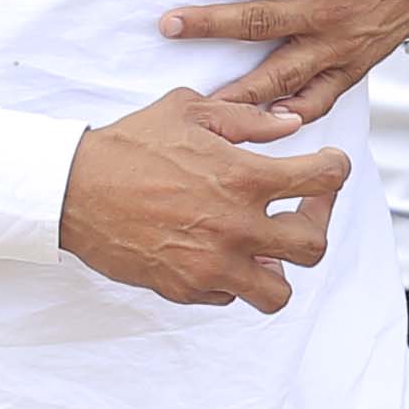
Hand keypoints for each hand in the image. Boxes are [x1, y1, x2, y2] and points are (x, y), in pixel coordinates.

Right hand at [63, 88, 349, 307]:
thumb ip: (247, 120)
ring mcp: (212, 265)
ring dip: (278, 268)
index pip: (324, 180)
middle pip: (314, 245)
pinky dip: (233, 278)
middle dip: (317, 223)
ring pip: (278, 291)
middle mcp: (235, 227)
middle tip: (302, 207)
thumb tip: (290, 123)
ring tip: (265, 246)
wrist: (71, 190)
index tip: (329, 166)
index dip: (336, 170)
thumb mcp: (189, 112)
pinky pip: (230, 296)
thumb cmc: (128, 145)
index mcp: (243, 178)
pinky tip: (218, 252)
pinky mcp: (186, 288)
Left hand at [162, 0, 408, 117]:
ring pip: (285, 71)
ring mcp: (341, 45)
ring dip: (243, 86)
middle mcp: (333, 10)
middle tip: (169, 26)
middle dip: (213, 25)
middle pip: (263, 21)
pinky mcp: (351, 68)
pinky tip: (262, 126)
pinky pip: (321, 99)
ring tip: (205, 99)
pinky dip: (294, 115)